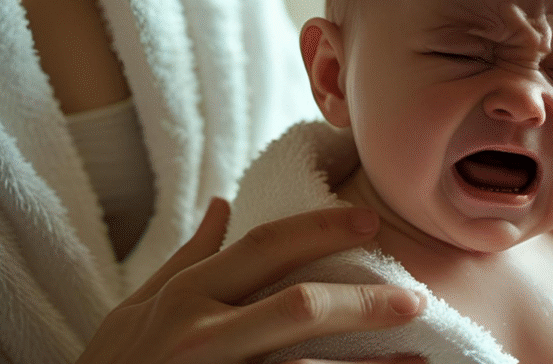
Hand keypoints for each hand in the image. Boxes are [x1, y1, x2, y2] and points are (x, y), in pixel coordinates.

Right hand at [77, 199, 425, 363]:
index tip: (370, 224)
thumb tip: (222, 204)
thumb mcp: (135, 309)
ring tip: (416, 362)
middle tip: (415, 298)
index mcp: (185, 294)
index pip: (266, 246)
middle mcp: (201, 334)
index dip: (321, 229)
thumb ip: (186, 258)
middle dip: (362, 301)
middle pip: (298, 305)